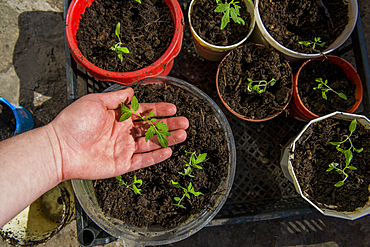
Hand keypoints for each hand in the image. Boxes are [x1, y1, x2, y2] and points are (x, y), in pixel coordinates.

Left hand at [50, 87, 188, 180]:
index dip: (159, 110)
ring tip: (183, 135)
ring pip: (151, 144)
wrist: (60, 148)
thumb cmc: (74, 122)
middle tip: (185, 122)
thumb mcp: (95, 101)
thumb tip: (131, 91)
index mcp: (118, 116)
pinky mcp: (122, 164)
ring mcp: (123, 148)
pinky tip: (168, 151)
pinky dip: (156, 157)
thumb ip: (116, 98)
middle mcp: (123, 132)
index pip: (144, 112)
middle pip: (152, 128)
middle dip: (169, 125)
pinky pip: (142, 160)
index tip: (173, 108)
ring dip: (167, 139)